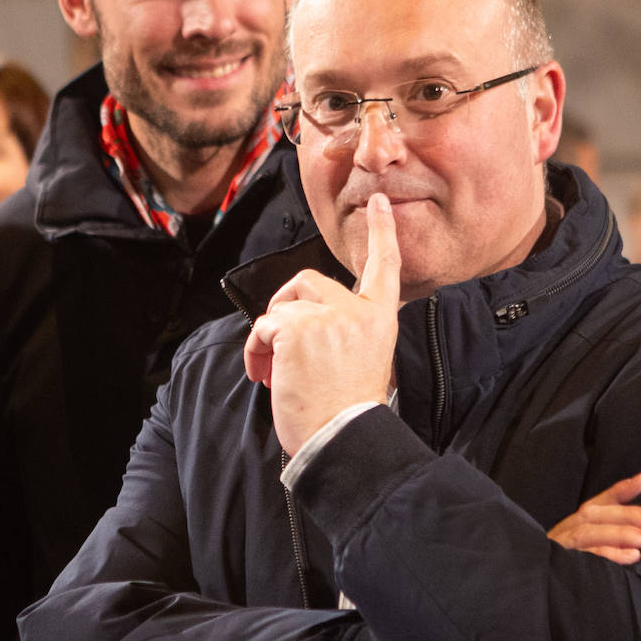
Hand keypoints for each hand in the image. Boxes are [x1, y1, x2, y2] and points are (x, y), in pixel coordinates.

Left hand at [243, 194, 400, 456]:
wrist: (342, 437)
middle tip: (278, 345)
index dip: (381, 233)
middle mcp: (357, 310)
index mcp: (380, 319)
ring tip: (272, 371)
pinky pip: (263, 325)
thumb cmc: (348, 411)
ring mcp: (327, 316)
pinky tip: (265, 375)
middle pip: (310, 282)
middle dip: (287, 307)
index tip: (378, 203)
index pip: (384, 267)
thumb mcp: (366, 361)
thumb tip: (307, 322)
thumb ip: (348, 331)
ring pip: (282, 307)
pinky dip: (255, 349)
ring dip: (269, 337)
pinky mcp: (296, 327)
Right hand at [547, 472, 640, 563]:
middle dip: (634, 517)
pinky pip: (585, 559)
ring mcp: (563, 546)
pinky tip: (631, 557)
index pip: (602, 501)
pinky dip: (609, 556)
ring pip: (592, 534)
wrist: (532, 585)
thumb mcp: (593, 538)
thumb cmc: (572, 560)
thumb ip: (617, 519)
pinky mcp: (560, 565)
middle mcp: (569, 529)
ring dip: (625, 536)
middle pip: (599, 516)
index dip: (623, 489)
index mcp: (578, 521)